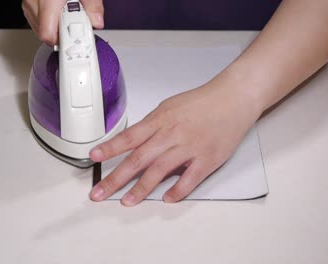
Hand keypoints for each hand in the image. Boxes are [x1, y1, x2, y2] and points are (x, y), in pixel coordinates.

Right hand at [22, 0, 104, 45]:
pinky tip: (60, 10)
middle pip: (46, 34)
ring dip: (57, 27)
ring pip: (41, 30)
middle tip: (78, 21)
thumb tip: (97, 21)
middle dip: (64, 32)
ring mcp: (28, 4)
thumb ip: (93, 4)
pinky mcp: (28, 5)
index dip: (64, 40)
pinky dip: (51, 21)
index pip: (48, 34)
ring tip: (68, 11)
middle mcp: (33, 2)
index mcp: (48, 0)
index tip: (77, 37)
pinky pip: (37, 22)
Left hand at [89, 77, 262, 205]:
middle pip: (138, 159)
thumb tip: (133, 142)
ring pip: (159, 171)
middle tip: (99, 192)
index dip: (109, 148)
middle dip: (115, 178)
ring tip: (127, 201)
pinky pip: (189, 178)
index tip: (94, 158)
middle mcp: (171, 134)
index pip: (129, 137)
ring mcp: (189, 147)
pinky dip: (177, 190)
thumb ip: (151, 126)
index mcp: (160, 120)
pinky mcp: (207, 159)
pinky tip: (166, 199)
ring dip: (141, 188)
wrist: (233, 98)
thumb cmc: (201, 103)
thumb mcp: (169, 107)